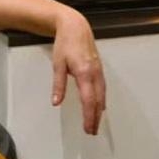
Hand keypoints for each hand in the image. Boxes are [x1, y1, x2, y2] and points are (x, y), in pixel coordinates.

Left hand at [50, 7, 105, 134]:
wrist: (76, 27)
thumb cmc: (64, 44)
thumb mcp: (58, 64)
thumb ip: (58, 84)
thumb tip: (56, 102)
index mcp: (84, 74)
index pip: (88, 101)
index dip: (88, 116)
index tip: (87, 128)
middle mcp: (95, 74)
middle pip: (98, 101)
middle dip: (95, 117)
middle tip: (92, 131)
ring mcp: (99, 71)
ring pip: (102, 95)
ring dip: (99, 110)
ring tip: (95, 122)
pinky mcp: (99, 68)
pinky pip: (103, 88)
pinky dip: (101, 99)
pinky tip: (99, 105)